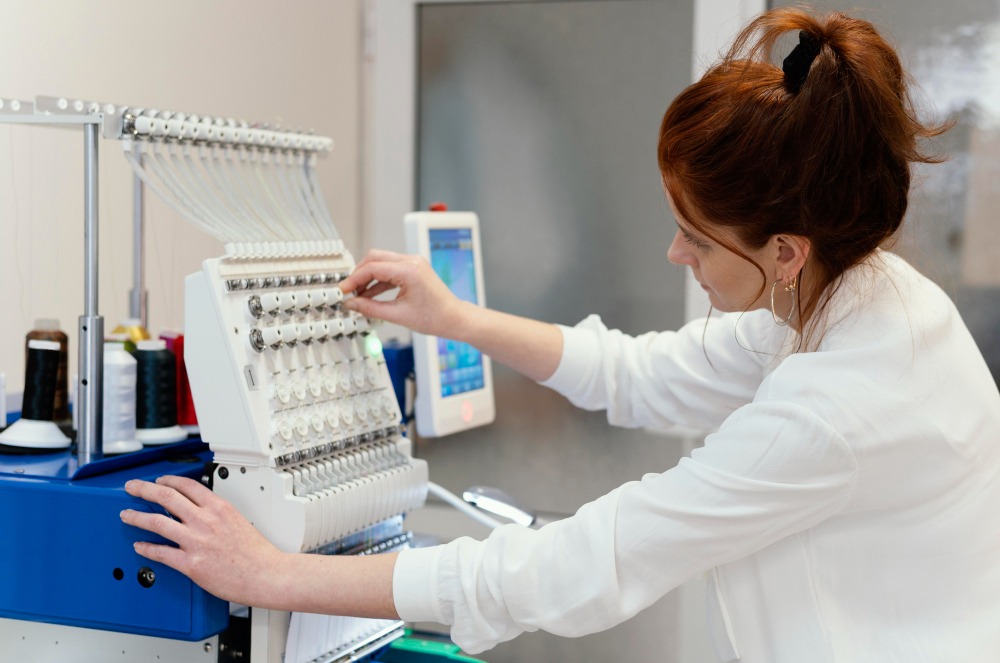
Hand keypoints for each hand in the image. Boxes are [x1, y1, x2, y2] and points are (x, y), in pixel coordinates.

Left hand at [121, 476, 284, 606]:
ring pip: (157, 522)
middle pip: (166, 497)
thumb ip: (217, 514)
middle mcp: (205, 521)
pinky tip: (140, 546)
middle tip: (133, 488)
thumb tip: (201, 512)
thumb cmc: (256, 552)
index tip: (159, 481)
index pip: (187, 485)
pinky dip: (147, 548)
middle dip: (144, 490)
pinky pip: (161, 553)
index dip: (168, 480)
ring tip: (127, 515)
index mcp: (219, 507)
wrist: (265, 573)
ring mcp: (196, 541)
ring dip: (137, 517)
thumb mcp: (239, 520)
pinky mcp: (191, 563)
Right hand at [339, 249, 468, 337]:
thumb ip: (370, 308)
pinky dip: (378, 281)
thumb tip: (351, 304)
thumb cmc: (435, 317)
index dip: (353, 279)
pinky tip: (369, 295)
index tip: (343, 290)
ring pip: (381, 263)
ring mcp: (413, 263)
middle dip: (358, 274)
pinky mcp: (413, 269)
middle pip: (374, 258)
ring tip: (358, 297)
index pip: (372, 267)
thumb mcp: (398, 315)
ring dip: (368, 278)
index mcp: (409, 270)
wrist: (454, 318)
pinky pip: (389, 270)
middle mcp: (411, 261)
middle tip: (348, 291)